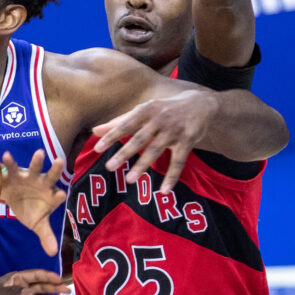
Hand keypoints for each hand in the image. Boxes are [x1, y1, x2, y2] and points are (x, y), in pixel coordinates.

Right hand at [0, 150, 66, 255]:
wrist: (13, 197)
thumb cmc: (29, 209)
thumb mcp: (37, 223)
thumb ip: (46, 235)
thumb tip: (53, 253)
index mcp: (50, 196)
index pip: (57, 196)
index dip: (58, 197)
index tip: (60, 196)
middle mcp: (42, 184)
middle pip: (50, 176)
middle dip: (55, 170)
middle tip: (59, 161)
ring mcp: (28, 177)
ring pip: (34, 167)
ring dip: (36, 161)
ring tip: (38, 153)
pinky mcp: (14, 174)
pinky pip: (11, 167)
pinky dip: (9, 162)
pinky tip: (5, 155)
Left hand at [92, 88, 217, 191]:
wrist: (200, 104)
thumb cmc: (164, 109)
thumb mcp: (143, 111)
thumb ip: (119, 122)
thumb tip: (94, 131)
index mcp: (146, 110)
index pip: (125, 125)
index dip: (111, 136)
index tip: (97, 149)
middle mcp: (159, 119)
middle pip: (139, 139)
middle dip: (124, 153)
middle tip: (109, 167)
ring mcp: (174, 130)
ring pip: (156, 150)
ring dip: (143, 165)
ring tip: (130, 179)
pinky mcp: (188, 141)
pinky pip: (178, 162)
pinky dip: (172, 177)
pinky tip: (163, 191)